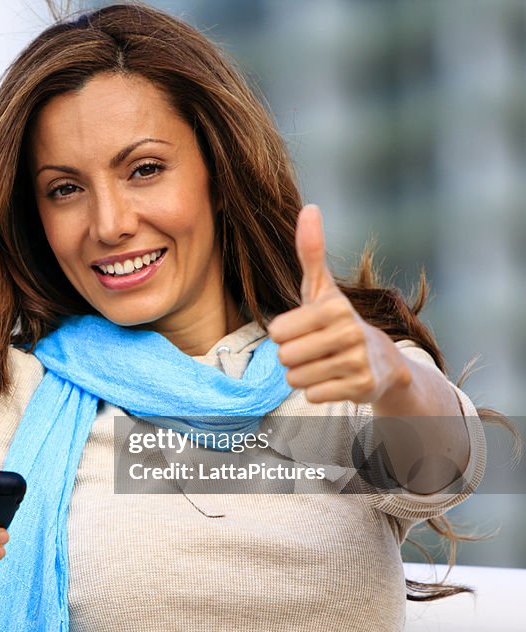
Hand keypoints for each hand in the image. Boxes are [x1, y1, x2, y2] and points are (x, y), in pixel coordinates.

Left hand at [267, 205, 409, 403]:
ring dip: (303, 375)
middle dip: (292, 357)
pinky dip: (317, 391)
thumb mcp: (322, 287)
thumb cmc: (337, 320)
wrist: (382, 361)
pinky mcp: (361, 388)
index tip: (303, 330)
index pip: (277, 332)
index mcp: (333, 307)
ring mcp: (357, 361)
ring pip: (296, 378)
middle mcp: (349, 332)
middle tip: (313, 350)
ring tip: (323, 364)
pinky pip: (312, 395)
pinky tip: (334, 380)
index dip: (284, 335)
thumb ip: (311, 251)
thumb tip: (309, 208)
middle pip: (284, 357)